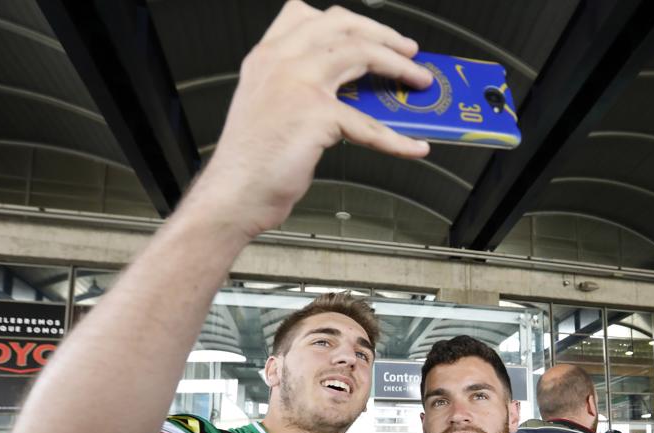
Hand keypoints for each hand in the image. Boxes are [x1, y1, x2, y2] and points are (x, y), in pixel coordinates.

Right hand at [191, 1, 431, 239]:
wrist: (233, 193)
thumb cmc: (251, 160)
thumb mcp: (267, 105)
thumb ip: (298, 86)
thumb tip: (351, 90)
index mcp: (267, 57)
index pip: (306, 14)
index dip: (348, 21)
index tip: (372, 33)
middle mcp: (280, 61)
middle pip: (342, 26)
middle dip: (383, 34)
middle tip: (408, 51)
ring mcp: (297, 83)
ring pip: (361, 55)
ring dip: (400, 67)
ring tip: (419, 82)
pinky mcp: (315, 114)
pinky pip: (369, 124)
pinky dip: (398, 139)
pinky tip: (414, 146)